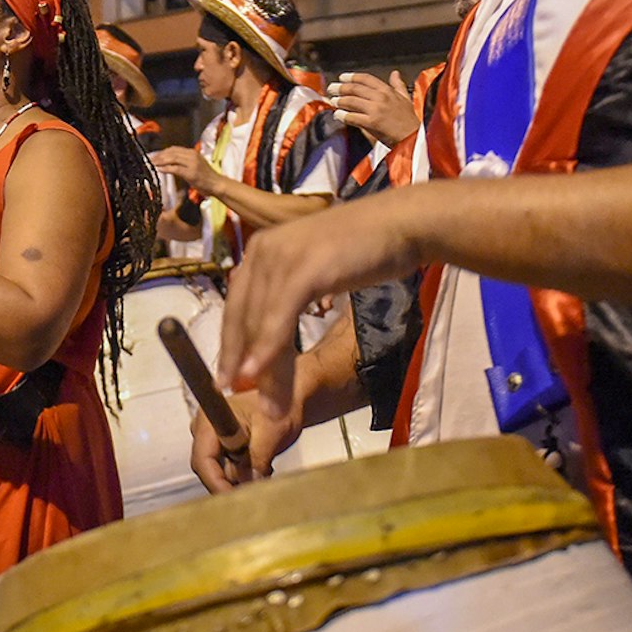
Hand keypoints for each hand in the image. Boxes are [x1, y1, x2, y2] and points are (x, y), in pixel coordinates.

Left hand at [151, 145, 223, 195]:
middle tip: (150, 160)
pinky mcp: (191, 173)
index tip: (154, 156)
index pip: (174, 149)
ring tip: (152, 164)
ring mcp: (192, 164)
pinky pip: (176, 169)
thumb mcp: (195, 166)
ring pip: (172, 159)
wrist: (217, 184)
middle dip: (159, 156)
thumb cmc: (206, 178)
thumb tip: (168, 163)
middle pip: (171, 152)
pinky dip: (166, 168)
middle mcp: (192, 156)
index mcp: (192, 153)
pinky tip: (159, 169)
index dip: (162, 152)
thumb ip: (183, 162)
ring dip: (160, 161)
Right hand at [191, 386, 303, 492]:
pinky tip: (259, 465)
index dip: (216, 482)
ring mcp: (212, 441)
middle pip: (208, 470)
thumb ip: (257, 457)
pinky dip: (244, 474)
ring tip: (264, 466)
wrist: (288, 402)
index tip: (233, 497)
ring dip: (241, 478)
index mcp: (210, 418)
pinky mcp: (221, 450)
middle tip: (257, 484)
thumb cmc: (280, 406)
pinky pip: (227, 472)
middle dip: (232, 481)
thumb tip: (249, 482)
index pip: (203, 459)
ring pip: (220, 474)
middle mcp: (205, 431)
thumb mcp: (271, 431)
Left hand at [218, 191, 423, 413]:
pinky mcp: (304, 268)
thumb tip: (270, 339)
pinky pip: (279, 317)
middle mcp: (263, 250)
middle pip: (241, 317)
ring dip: (263, 369)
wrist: (403, 224)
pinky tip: (260, 373)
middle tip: (237, 398)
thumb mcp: (316, 274)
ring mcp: (281, 257)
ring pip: (260, 323)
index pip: (236, 305)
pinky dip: (268, 348)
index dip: (230, 345)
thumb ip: (288, 297)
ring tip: (270, 407)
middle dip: (239, 362)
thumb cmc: (365, 249)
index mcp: (262, 250)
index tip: (228, 379)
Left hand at [332, 71, 417, 147]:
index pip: (366, 79)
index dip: (352, 77)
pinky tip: (337, 115)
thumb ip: (398, 85)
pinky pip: (353, 117)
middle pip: (356, 89)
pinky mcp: (372, 123)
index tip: (342, 77)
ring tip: (332, 101)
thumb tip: (395, 73)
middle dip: (341, 88)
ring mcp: (376, 110)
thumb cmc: (410, 121)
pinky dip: (343, 115)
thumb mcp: (406, 98)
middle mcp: (381, 97)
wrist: (415, 138)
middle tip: (331, 88)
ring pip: (352, 101)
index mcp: (388, 91)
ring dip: (339, 101)